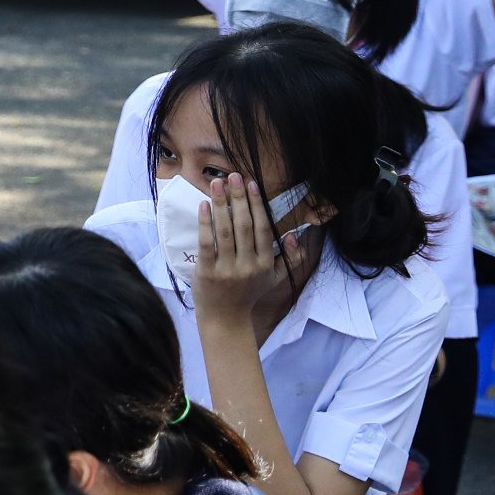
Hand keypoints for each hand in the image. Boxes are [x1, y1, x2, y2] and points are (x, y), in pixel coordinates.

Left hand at [191, 175, 290, 328]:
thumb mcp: (275, 278)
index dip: (256, 204)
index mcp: (265, 263)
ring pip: (225, 230)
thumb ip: (289, 258)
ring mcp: (227, 268)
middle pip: (244, 225)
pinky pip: (207, 242)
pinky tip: (203, 205)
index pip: (261, 228)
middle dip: (238, 198)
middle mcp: (248, 264)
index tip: (251, 184)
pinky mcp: (207, 271)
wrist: (225, 318)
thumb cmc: (248, 294)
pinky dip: (205, 222)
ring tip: (216, 184)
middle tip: (233, 176)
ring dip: (220, 204)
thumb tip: (292, 236)